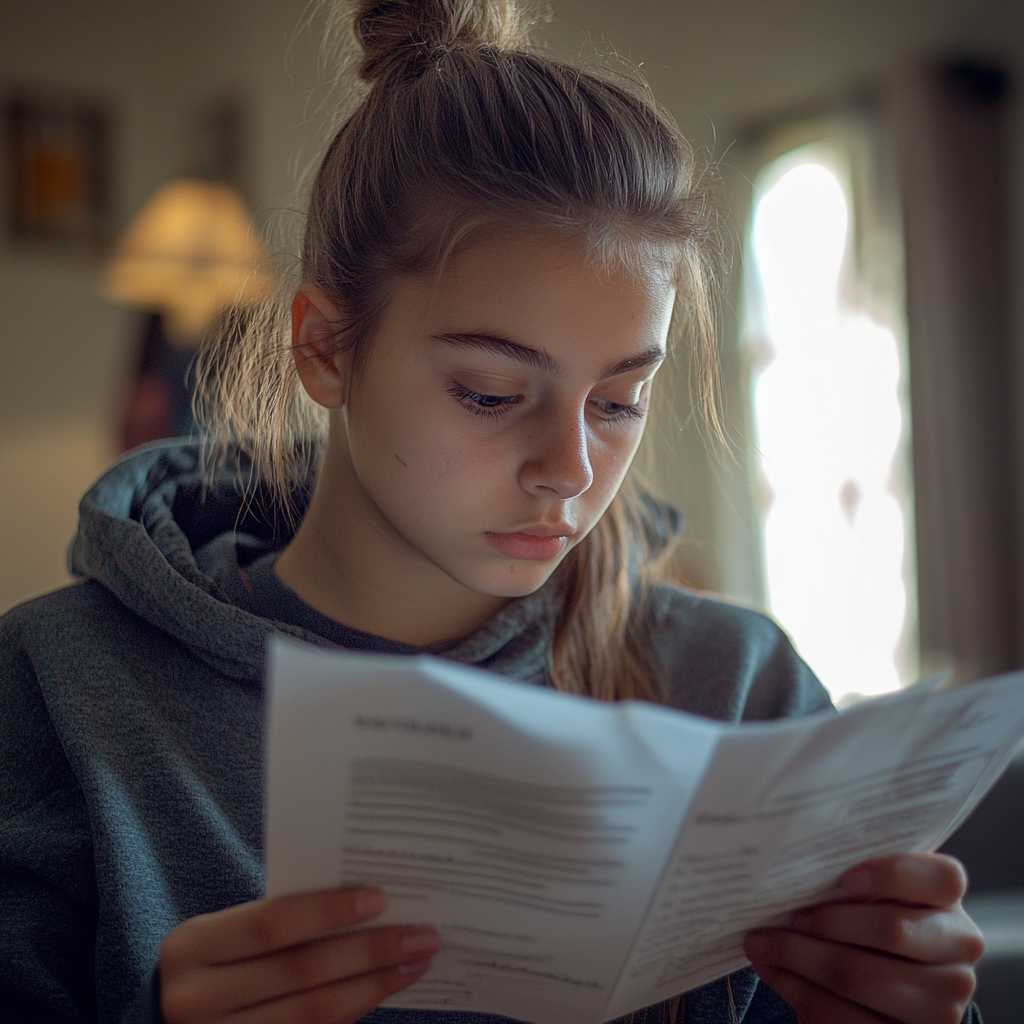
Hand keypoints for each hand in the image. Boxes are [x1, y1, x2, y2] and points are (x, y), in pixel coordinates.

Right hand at [159, 887, 439, 1023]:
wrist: (178, 1022)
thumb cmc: (220, 963)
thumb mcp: (230, 935)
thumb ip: (281, 921)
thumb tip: (370, 902)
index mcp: (192, 947)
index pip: (271, 924)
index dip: (327, 911)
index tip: (381, 898)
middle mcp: (194, 1001)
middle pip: (300, 972)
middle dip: (370, 952)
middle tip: (423, 935)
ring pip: (313, 1014)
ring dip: (375, 986)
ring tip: (417, 962)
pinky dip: (355, 1012)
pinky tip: (385, 992)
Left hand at [743, 853, 984, 1023]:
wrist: (884, 984)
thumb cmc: (865, 917)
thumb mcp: (869, 894)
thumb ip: (849, 879)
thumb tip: (790, 869)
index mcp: (948, 901)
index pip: (942, 878)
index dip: (892, 875)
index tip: (844, 878)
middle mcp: (958, 951)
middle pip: (891, 930)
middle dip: (826, 922)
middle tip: (785, 916)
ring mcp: (942, 1003)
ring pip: (859, 976)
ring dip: (798, 957)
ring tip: (761, 943)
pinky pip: (843, 1016)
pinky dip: (798, 990)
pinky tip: (773, 971)